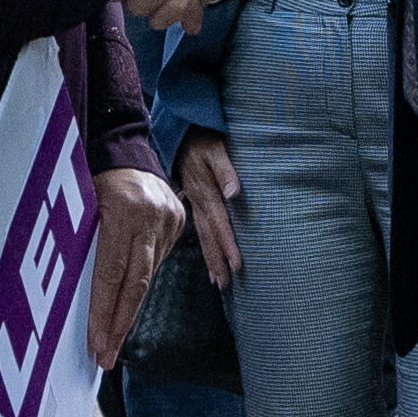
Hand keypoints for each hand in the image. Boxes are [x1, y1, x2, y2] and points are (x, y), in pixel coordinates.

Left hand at [88, 164, 185, 368]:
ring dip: (127, 311)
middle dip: (118, 324)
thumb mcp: (80, 201)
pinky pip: (156, 262)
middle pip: (136, 283)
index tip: (96, 343)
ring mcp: (170, 219)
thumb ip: (80, 239)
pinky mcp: (180, 222)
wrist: (127, 146)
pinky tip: (124, 306)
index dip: (104, 311)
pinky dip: (138, 285)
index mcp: (124, 209)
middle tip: (106, 357)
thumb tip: (66, 289)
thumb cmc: (93, 176)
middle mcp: (151, 216)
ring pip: (148, 277)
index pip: (112, 272)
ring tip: (111, 342)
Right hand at [175, 130, 242, 289]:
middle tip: (225, 284)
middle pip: (209, 236)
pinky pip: (198, 228)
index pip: (219, 223)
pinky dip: (205, 245)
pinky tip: (209, 258)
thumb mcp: (215, 150)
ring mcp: (194, 203)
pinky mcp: (192, 201)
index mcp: (205, 191)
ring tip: (218, 281)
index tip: (236, 264)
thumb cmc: (201, 140)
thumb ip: (226, 170)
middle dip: (217, 260)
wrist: (180, 132)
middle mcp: (199, 201)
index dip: (228, 244)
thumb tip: (235, 193)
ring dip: (210, 258)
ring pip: (203, 235)